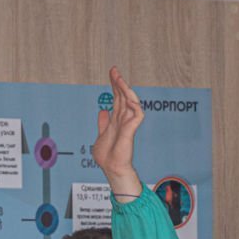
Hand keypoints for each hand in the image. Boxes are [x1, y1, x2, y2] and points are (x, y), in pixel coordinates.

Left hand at [91, 65, 144, 198]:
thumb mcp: (101, 135)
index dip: (115, 84)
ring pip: (130, 101)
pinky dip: (134, 104)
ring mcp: (128, 123)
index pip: (117, 97)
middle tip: (114, 69)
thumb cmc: (108, 156)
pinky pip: (137, 113)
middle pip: (123, 95)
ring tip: (119, 78)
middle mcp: (123, 119)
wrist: (111, 168)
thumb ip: (103, 123)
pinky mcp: (131, 129)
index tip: (112, 72)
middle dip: (118, 82)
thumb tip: (102, 111)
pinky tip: (129, 96)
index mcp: (116, 119)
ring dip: (125, 89)